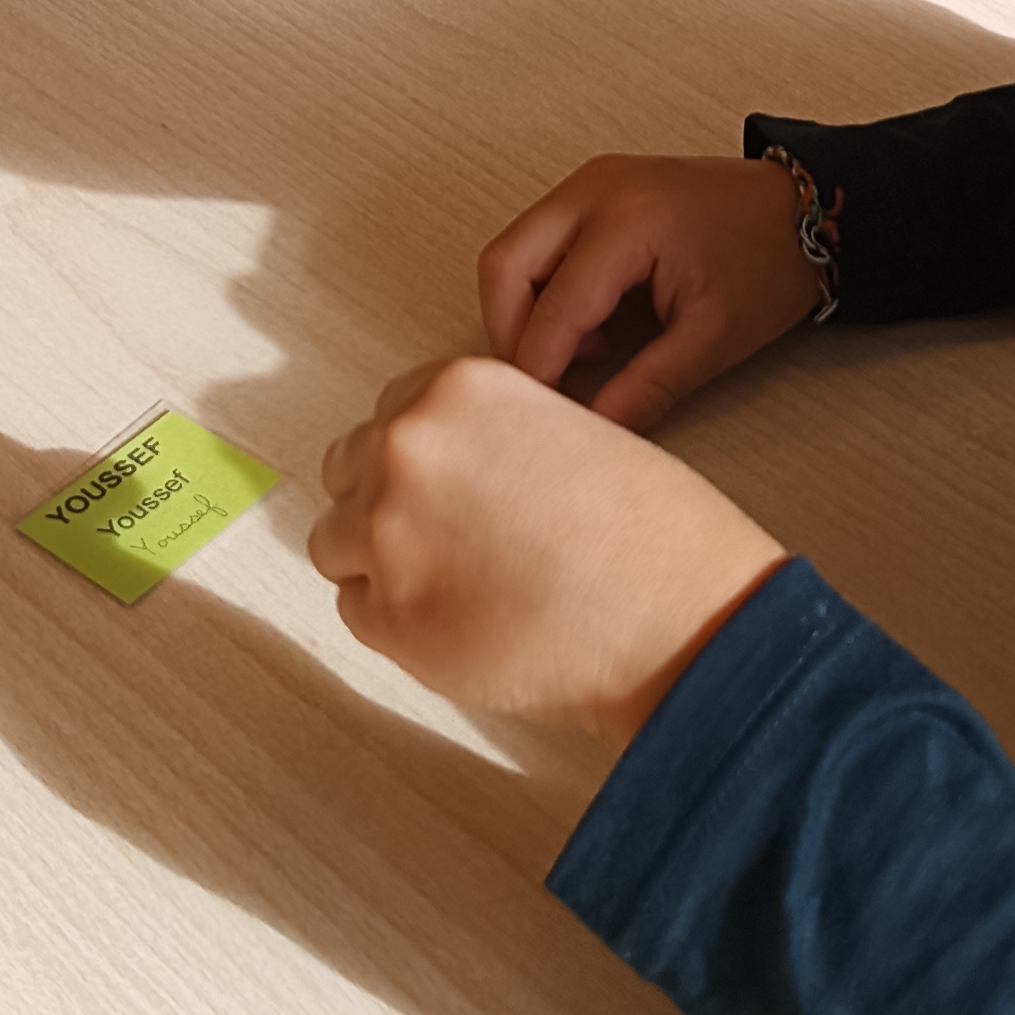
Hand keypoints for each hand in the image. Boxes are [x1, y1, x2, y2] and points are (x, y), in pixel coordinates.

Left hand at [309, 356, 787, 740]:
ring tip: (462, 588)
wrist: (678, 617)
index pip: (390, 414)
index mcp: (455, 389)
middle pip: (347, 471)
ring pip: (336, 543)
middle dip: (390, 505)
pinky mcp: (388, 618)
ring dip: (382, 565)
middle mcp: (406, 446)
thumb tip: (436, 472)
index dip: (425, 458)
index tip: (454, 491)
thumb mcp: (564, 429)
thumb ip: (485, 436)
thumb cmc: (648, 528)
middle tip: (456, 545)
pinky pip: (356, 613)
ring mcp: (387, 533)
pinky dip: (398, 623)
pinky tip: (465, 625)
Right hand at [480, 157, 820, 432]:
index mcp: (627, 220)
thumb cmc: (770, 262)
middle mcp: (595, 189)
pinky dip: (544, 286)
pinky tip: (590, 323)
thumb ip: (648, 386)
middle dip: (510, 333)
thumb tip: (596, 428)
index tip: (536, 417)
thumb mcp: (714, 337)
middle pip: (505, 264)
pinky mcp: (595, 190)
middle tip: (538, 388)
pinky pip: (539, 238)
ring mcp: (591, 183)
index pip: (554, 307)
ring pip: (515, 249)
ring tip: (580, 355)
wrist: (808, 211)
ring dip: (525, 309)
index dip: (537, 370)